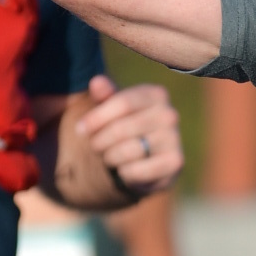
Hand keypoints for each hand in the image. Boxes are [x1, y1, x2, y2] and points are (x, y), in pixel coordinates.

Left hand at [72, 74, 183, 195]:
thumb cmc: (123, 126)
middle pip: (121, 129)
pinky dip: (124, 173)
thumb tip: (97, 82)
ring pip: (128, 151)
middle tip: (95, 146)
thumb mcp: (110, 108)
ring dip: (110, 157)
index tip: (80, 128)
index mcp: (156, 94)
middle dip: (100, 140)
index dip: (96, 118)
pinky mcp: (175, 163)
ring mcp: (174, 139)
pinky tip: (125, 169)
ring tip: (110, 156)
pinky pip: (137, 170)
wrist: (144, 159)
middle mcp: (169, 114)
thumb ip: (103, 95)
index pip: (122, 103)